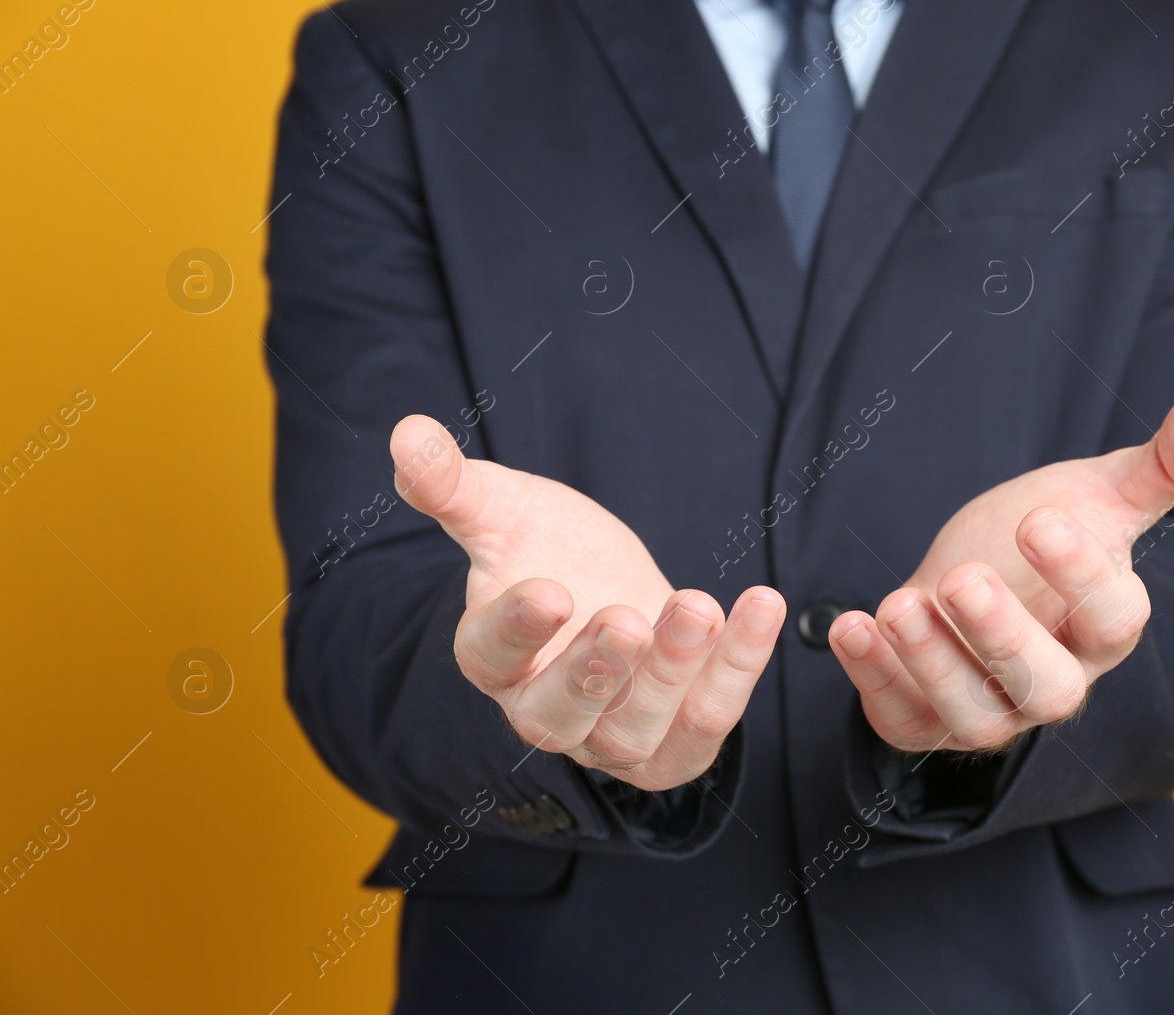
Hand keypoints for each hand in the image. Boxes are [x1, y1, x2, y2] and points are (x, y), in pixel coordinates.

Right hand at [390, 415, 784, 790]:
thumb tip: (407, 430)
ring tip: (699, 604)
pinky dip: (739, 668)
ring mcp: (612, 738)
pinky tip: (762, 606)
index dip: (517, 628)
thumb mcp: (506, 511)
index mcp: (494, 659)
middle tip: (627, 618)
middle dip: (596, 671)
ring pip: (635, 730)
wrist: (618, 588)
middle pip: (557, 715)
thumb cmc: (553, 553)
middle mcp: (546, 711)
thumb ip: (456, 485)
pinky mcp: (675, 746)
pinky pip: (708, 723)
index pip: (491, 656)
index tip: (550, 589)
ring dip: (673, 672)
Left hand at [827, 390, 1173, 752]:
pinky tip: (849, 625)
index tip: (1038, 519)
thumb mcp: (1097, 496)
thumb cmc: (1035, 542)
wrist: (961, 579)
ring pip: (975, 716)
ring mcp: (989, 711)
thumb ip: (1162, 464)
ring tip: (896, 604)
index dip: (1081, 575)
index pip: (1114, 619)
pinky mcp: (923, 721)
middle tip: (960, 578)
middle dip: (1003, 638)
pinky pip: (901, 717)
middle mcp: (1054, 684)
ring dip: (932, 663)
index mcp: (1103, 629)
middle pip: (1047, 687)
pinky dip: (872, 676)